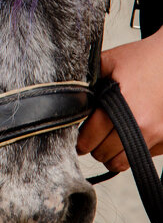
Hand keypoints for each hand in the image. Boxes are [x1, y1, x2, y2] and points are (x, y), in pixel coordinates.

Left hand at [77, 26, 162, 171]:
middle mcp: (140, 125)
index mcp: (122, 105)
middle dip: (93, 145)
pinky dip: (129, 151)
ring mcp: (156, 135)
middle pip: (102, 154)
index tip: (78, 137)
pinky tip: (126, 135)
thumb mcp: (110, 61)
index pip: (90, 137)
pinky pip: (139, 158)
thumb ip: (88, 78)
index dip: (79, 140)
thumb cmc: (143, 59)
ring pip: (120, 163)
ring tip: (107, 138)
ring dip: (109, 154)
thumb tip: (68, 95)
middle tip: (92, 134)